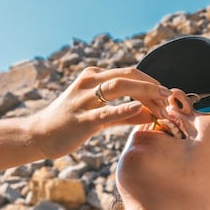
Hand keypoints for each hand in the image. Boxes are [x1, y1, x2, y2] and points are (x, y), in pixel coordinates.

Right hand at [27, 66, 169, 157]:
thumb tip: (150, 115)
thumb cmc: (69, 126)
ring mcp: (83, 99)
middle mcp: (88, 83)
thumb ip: (124, 115)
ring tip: (163, 103)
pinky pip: (105, 112)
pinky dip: (124, 109)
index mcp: (93, 77)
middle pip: (127, 75)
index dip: (152, 82)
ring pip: (118, 87)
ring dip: (144, 92)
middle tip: (172, 97)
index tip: (169, 95)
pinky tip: (142, 110)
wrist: (38, 135)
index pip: (129, 73)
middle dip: (153, 85)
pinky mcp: (80, 119)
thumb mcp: (98, 117)